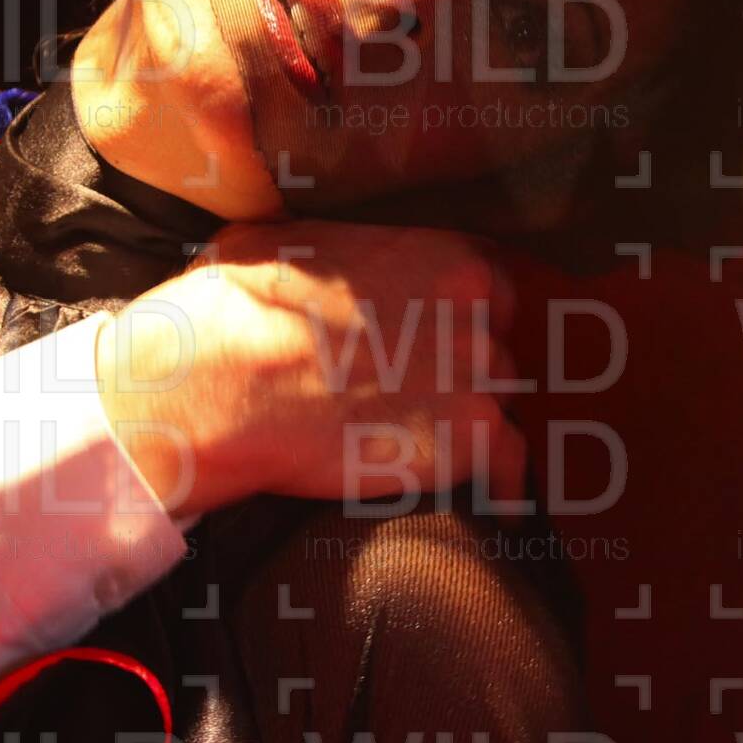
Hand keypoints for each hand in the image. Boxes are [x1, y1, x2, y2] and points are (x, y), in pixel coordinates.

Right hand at [93, 221, 527, 517]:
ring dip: (472, 422)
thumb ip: (347, 253)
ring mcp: (481, 377)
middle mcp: (478, 312)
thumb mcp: (292, 243)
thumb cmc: (242, 307)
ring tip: (438, 446)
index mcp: (446, 256)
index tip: (437, 344)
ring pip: (500, 403)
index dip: (463, 322)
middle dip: (464, 373)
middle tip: (420, 397)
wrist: (230, 378)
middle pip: (496, 349)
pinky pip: (512, 463)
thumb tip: (330, 258)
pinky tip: (493, 499)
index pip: (491, 292)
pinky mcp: (471, 439)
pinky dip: (502, 482)